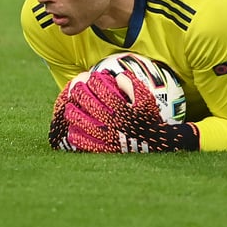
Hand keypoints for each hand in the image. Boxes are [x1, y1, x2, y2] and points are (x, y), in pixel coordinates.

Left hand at [62, 70, 198, 152]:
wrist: (157, 142)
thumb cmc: (149, 117)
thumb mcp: (146, 98)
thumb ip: (132, 85)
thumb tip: (117, 77)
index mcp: (123, 109)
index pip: (103, 91)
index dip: (94, 81)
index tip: (92, 77)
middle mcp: (114, 122)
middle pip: (89, 104)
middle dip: (80, 92)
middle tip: (77, 87)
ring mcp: (108, 137)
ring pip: (83, 122)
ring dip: (74, 113)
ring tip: (69, 108)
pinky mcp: (106, 150)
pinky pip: (86, 143)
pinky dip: (77, 136)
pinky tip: (73, 130)